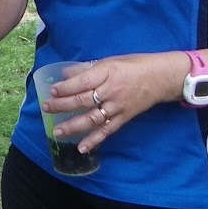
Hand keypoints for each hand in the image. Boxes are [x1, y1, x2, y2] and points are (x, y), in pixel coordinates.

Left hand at [43, 52, 186, 152]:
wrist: (161, 78)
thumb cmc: (133, 65)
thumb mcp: (109, 61)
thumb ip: (87, 68)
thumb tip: (64, 74)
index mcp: (106, 73)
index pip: (82, 82)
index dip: (66, 88)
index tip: (52, 91)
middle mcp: (111, 91)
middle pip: (83, 100)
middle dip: (62, 105)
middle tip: (46, 108)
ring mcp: (118, 107)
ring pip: (92, 118)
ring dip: (73, 126)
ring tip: (57, 132)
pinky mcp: (124, 118)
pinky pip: (107, 131)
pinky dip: (94, 140)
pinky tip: (81, 147)